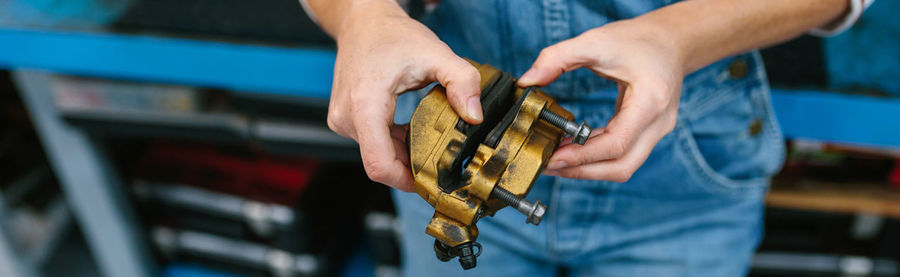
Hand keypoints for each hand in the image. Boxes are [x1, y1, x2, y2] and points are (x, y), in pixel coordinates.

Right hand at [327, 3, 481, 190]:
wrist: (364, 22)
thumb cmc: (393, 35)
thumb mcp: (436, 54)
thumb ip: (463, 82)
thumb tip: (475, 116)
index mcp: (364, 104)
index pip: (379, 164)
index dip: (406, 181)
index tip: (431, 183)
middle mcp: (347, 116)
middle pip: (381, 163)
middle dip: (412, 167)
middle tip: (442, 164)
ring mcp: (342, 120)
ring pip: (377, 155)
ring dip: (403, 155)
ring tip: (429, 144)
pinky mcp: (345, 120)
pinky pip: (372, 144)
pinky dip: (394, 144)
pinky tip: (412, 134)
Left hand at [518, 20, 684, 181]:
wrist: (671, 40)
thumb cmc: (638, 40)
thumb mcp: (595, 41)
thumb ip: (558, 57)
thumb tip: (527, 80)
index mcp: (650, 101)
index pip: (616, 144)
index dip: (582, 156)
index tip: (553, 158)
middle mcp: (659, 123)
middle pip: (622, 166)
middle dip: (583, 171)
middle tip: (549, 165)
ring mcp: (657, 131)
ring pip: (624, 166)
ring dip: (589, 168)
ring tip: (556, 159)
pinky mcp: (649, 134)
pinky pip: (623, 155)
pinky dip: (597, 156)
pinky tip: (573, 148)